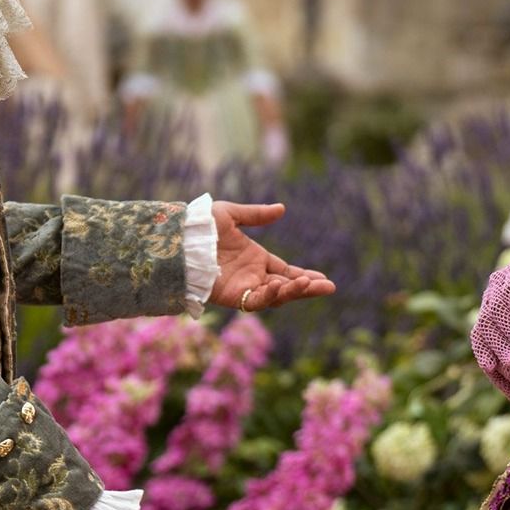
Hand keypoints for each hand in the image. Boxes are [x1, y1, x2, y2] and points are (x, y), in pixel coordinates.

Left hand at [208, 201, 335, 311]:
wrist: (179, 238)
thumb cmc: (201, 225)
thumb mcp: (232, 215)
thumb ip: (256, 215)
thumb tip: (282, 209)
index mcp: (255, 259)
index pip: (286, 272)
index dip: (304, 276)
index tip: (324, 280)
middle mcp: (252, 276)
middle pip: (285, 287)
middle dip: (307, 288)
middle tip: (329, 288)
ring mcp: (243, 287)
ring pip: (275, 296)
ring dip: (293, 292)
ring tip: (312, 285)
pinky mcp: (232, 296)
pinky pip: (255, 300)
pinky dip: (270, 295)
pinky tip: (283, 287)